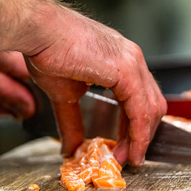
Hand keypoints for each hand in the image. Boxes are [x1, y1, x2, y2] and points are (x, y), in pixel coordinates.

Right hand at [24, 10, 166, 165]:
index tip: (125, 150)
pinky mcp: (127, 69)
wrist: (39, 32)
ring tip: (129, 159)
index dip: (134, 128)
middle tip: (129, 158)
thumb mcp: (64, 95)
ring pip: (151, 108)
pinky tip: (131, 149)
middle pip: (151, 104)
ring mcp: (132, 62)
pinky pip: (140, 109)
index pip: (140, 99)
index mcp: (120, 61)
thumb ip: (72, 122)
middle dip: (142, 135)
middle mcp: (132, 58)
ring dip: (141, 139)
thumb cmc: (47, 51)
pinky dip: (138, 133)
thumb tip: (70, 148)